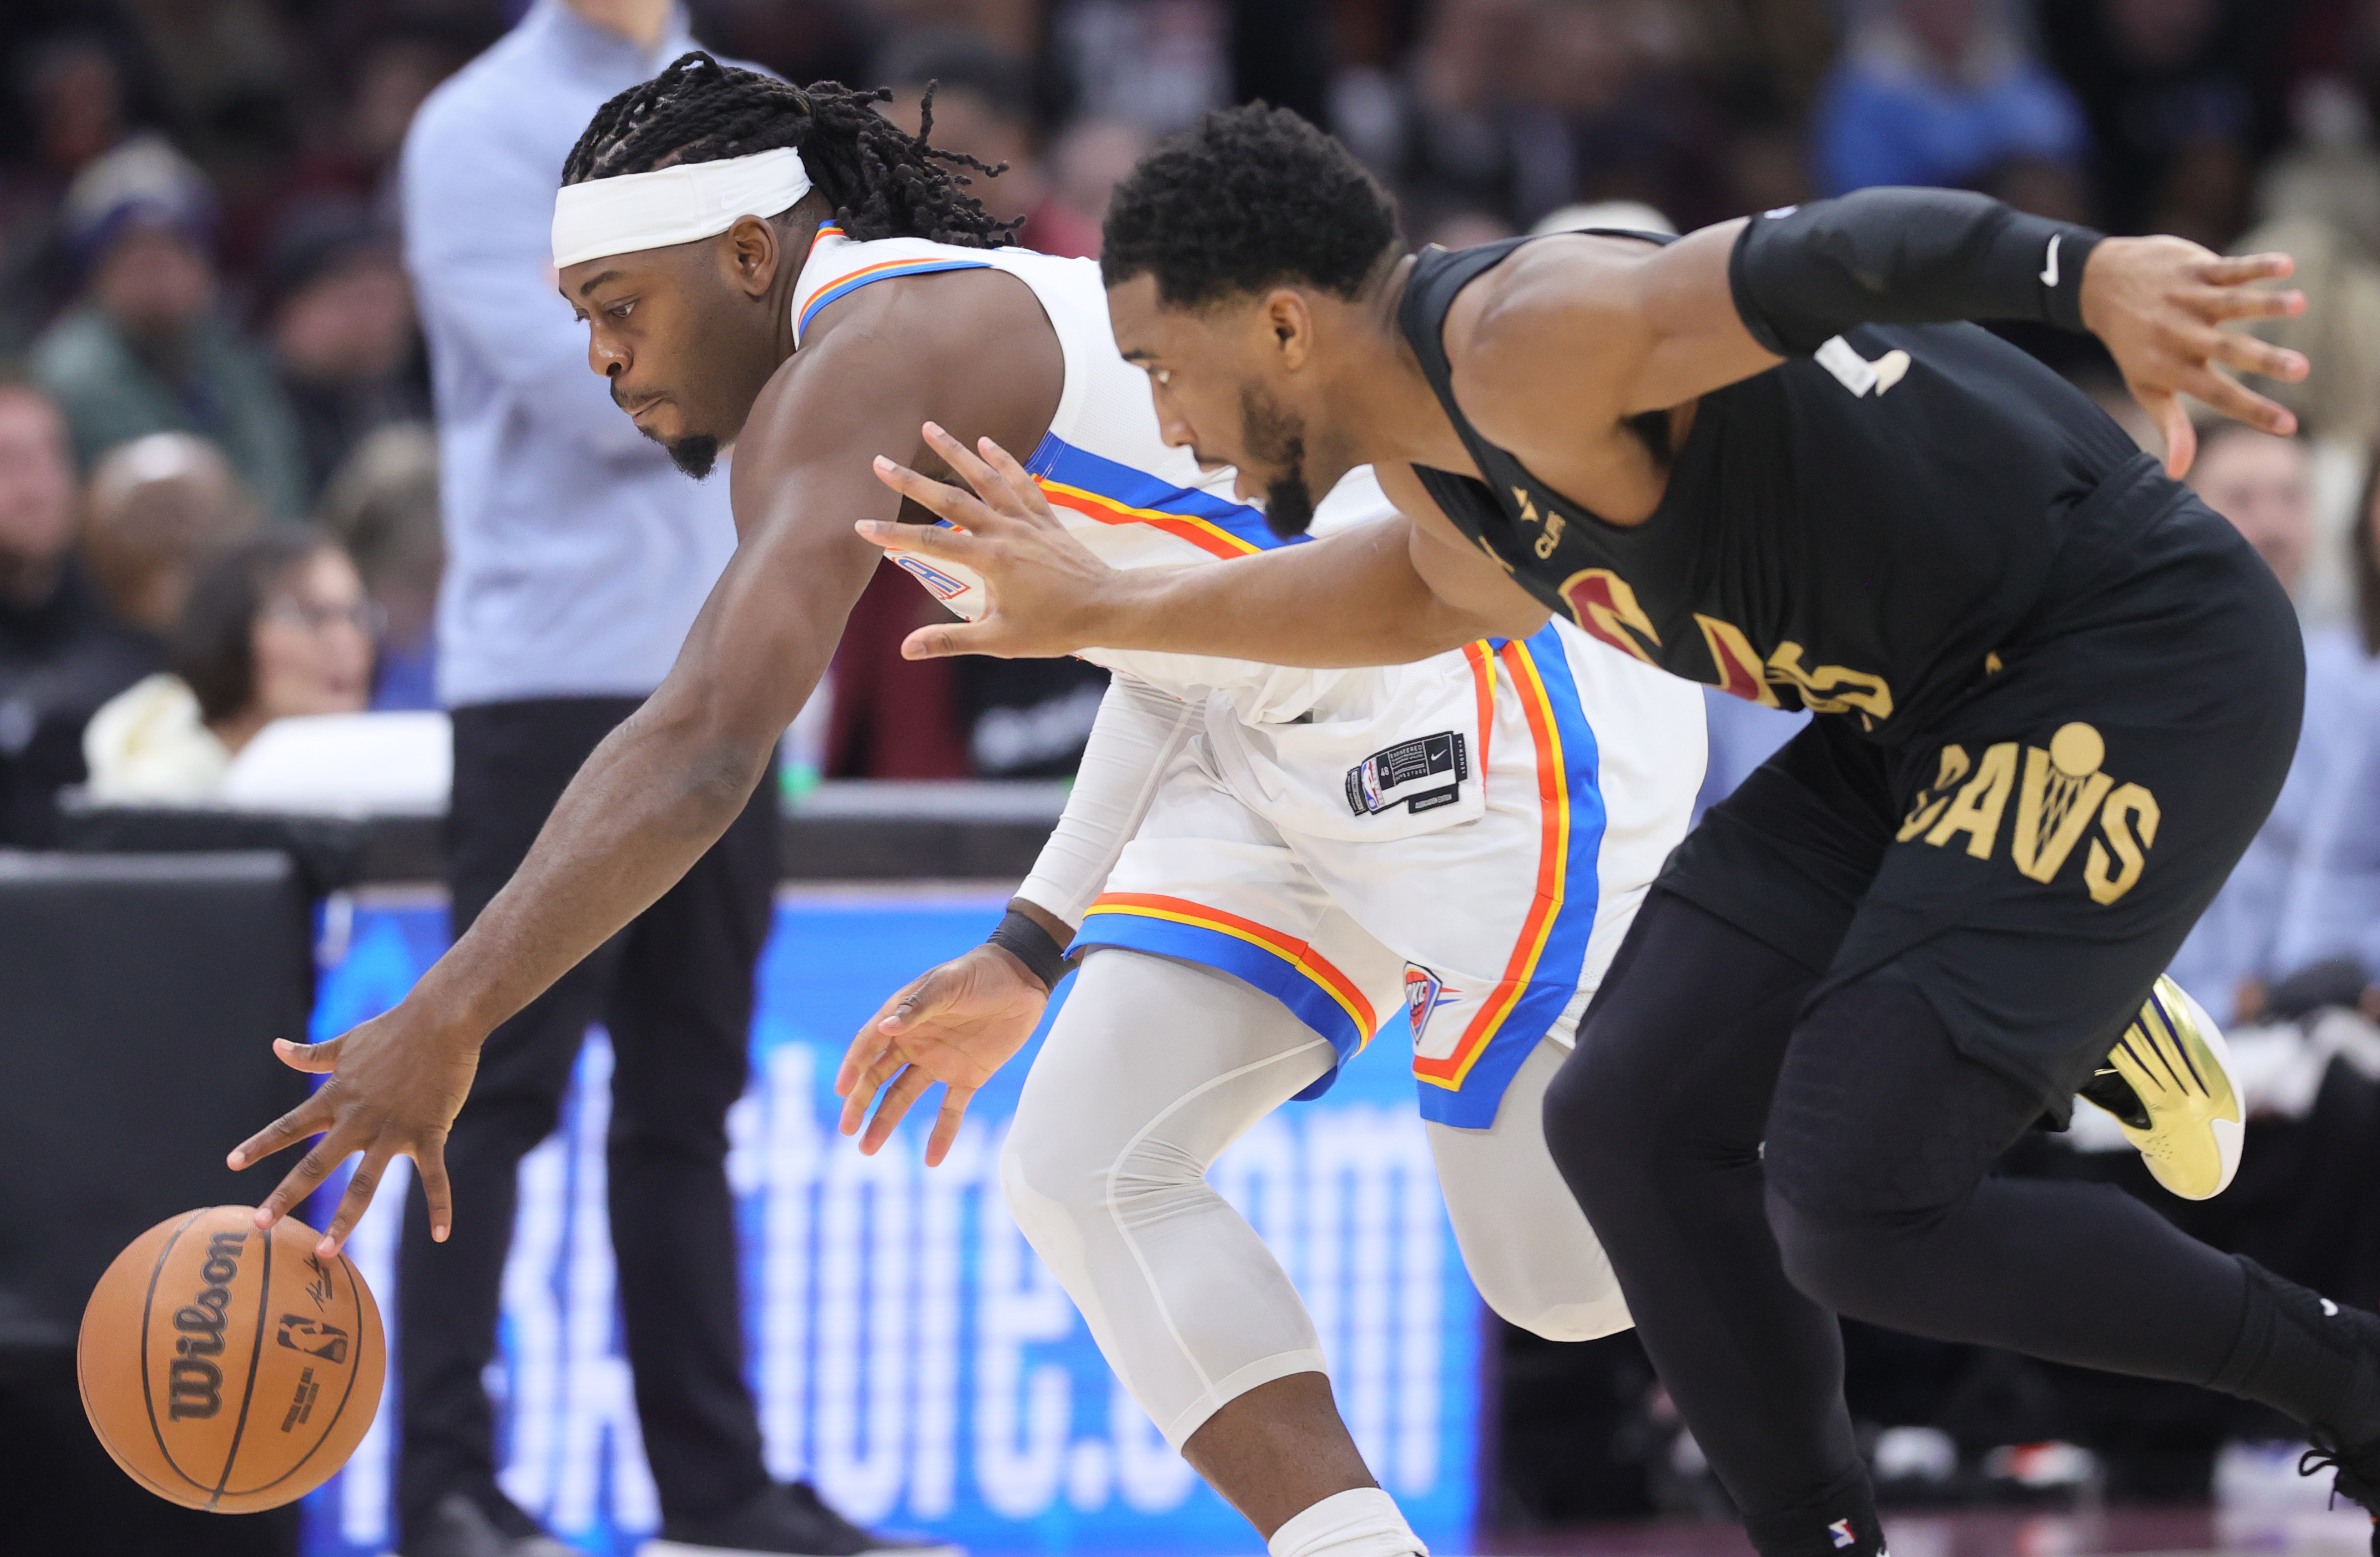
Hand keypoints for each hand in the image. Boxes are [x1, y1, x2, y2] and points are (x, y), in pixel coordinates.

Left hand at [226, 1005, 480, 1255]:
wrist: (442, 1019)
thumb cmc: (395, 1029)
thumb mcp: (348, 1043)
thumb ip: (312, 1054)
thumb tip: (276, 1047)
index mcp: (336, 1097)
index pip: (289, 1125)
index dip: (259, 1145)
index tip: (230, 1164)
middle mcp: (358, 1119)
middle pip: (315, 1164)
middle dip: (286, 1195)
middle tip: (259, 1225)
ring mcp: (393, 1129)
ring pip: (365, 1184)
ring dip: (344, 1221)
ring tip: (325, 1252)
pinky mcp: (429, 1132)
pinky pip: (435, 1177)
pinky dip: (440, 1206)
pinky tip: (442, 1235)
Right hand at [836, 943, 1049, 1164]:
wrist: (1024, 979)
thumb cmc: (980, 973)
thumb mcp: (948, 984)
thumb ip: (917, 1007)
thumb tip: (884, 1027)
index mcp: (903, 1017)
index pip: (869, 1045)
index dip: (854, 1067)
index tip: (842, 1091)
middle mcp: (915, 1043)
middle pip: (878, 1077)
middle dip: (860, 1103)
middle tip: (847, 1129)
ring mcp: (939, 1062)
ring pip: (904, 1097)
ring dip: (885, 1122)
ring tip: (868, 1149)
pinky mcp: (968, 1077)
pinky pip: (950, 1110)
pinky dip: (942, 1134)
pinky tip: (931, 1161)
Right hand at [862, 421, 1134, 659]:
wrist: (1108, 608)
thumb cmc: (1056, 627)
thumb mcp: (1000, 640)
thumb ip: (951, 640)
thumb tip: (906, 650)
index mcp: (990, 560)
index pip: (930, 543)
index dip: (893, 534)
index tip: (861, 525)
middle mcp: (1005, 531)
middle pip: (950, 500)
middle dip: (912, 480)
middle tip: (879, 461)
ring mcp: (1026, 521)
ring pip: (985, 479)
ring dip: (956, 452)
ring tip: (929, 427)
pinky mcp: (1045, 518)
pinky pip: (1021, 482)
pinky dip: (1004, 460)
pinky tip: (986, 442)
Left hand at [2078, 237, 2308, 478]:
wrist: (2099, 284)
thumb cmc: (2134, 344)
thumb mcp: (2146, 387)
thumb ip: (2170, 426)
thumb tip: (2178, 474)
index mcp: (2172, 368)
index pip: (2217, 394)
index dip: (2251, 411)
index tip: (2288, 426)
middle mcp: (2180, 335)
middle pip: (2227, 350)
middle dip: (2263, 359)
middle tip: (2301, 369)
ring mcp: (2186, 300)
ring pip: (2230, 304)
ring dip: (2264, 303)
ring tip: (2299, 304)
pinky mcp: (2192, 268)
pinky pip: (2227, 268)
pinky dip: (2255, 266)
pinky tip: (2286, 266)